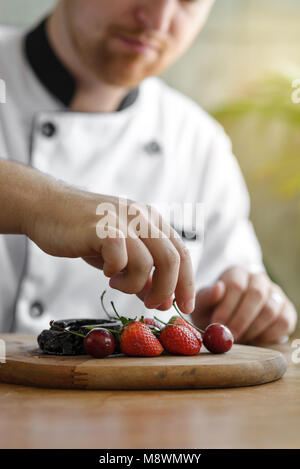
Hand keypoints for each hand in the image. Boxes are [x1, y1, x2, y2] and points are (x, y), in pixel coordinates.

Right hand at [25, 183, 194, 312]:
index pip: (182, 253)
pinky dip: (115, 272)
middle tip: (152, 304)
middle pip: (172, 259)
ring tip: (116, 282)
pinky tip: (105, 270)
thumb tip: (161, 299)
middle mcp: (142, 216)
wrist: (47, 207)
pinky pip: (120, 258)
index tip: (186, 307)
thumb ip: (142, 272)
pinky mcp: (101, 227)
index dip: (187, 283)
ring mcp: (122, 219)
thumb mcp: (120, 252)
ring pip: (147, 263)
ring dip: (134, 284)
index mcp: (151, 220)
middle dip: (166, 290)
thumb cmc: (84, 232)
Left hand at [191, 266, 296, 344]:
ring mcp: (275, 293)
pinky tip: (253, 339)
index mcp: (237, 273)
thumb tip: (218, 288)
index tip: (217, 324)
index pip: (236, 284)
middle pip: (256, 294)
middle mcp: (258, 279)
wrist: (230, 322)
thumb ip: (206, 297)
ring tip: (239, 338)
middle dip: (241, 319)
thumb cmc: (214, 311)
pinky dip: (268, 335)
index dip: (227, 306)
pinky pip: (283, 323)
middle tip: (230, 336)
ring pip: (270, 310)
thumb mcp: (203, 305)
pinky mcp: (287, 310)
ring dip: (252, 329)